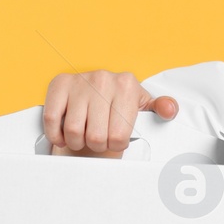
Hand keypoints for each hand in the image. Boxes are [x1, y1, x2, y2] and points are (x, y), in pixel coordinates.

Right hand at [42, 70, 177, 156]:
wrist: (92, 91)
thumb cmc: (118, 103)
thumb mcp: (142, 106)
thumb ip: (159, 108)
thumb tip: (170, 110)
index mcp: (127, 84)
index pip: (120, 136)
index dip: (116, 144)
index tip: (114, 137)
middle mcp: (104, 79)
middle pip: (96, 137)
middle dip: (96, 145)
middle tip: (97, 138)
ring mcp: (80, 80)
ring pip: (74, 132)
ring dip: (76, 141)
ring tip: (83, 135)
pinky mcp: (59, 84)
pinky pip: (53, 120)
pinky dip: (56, 134)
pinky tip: (64, 132)